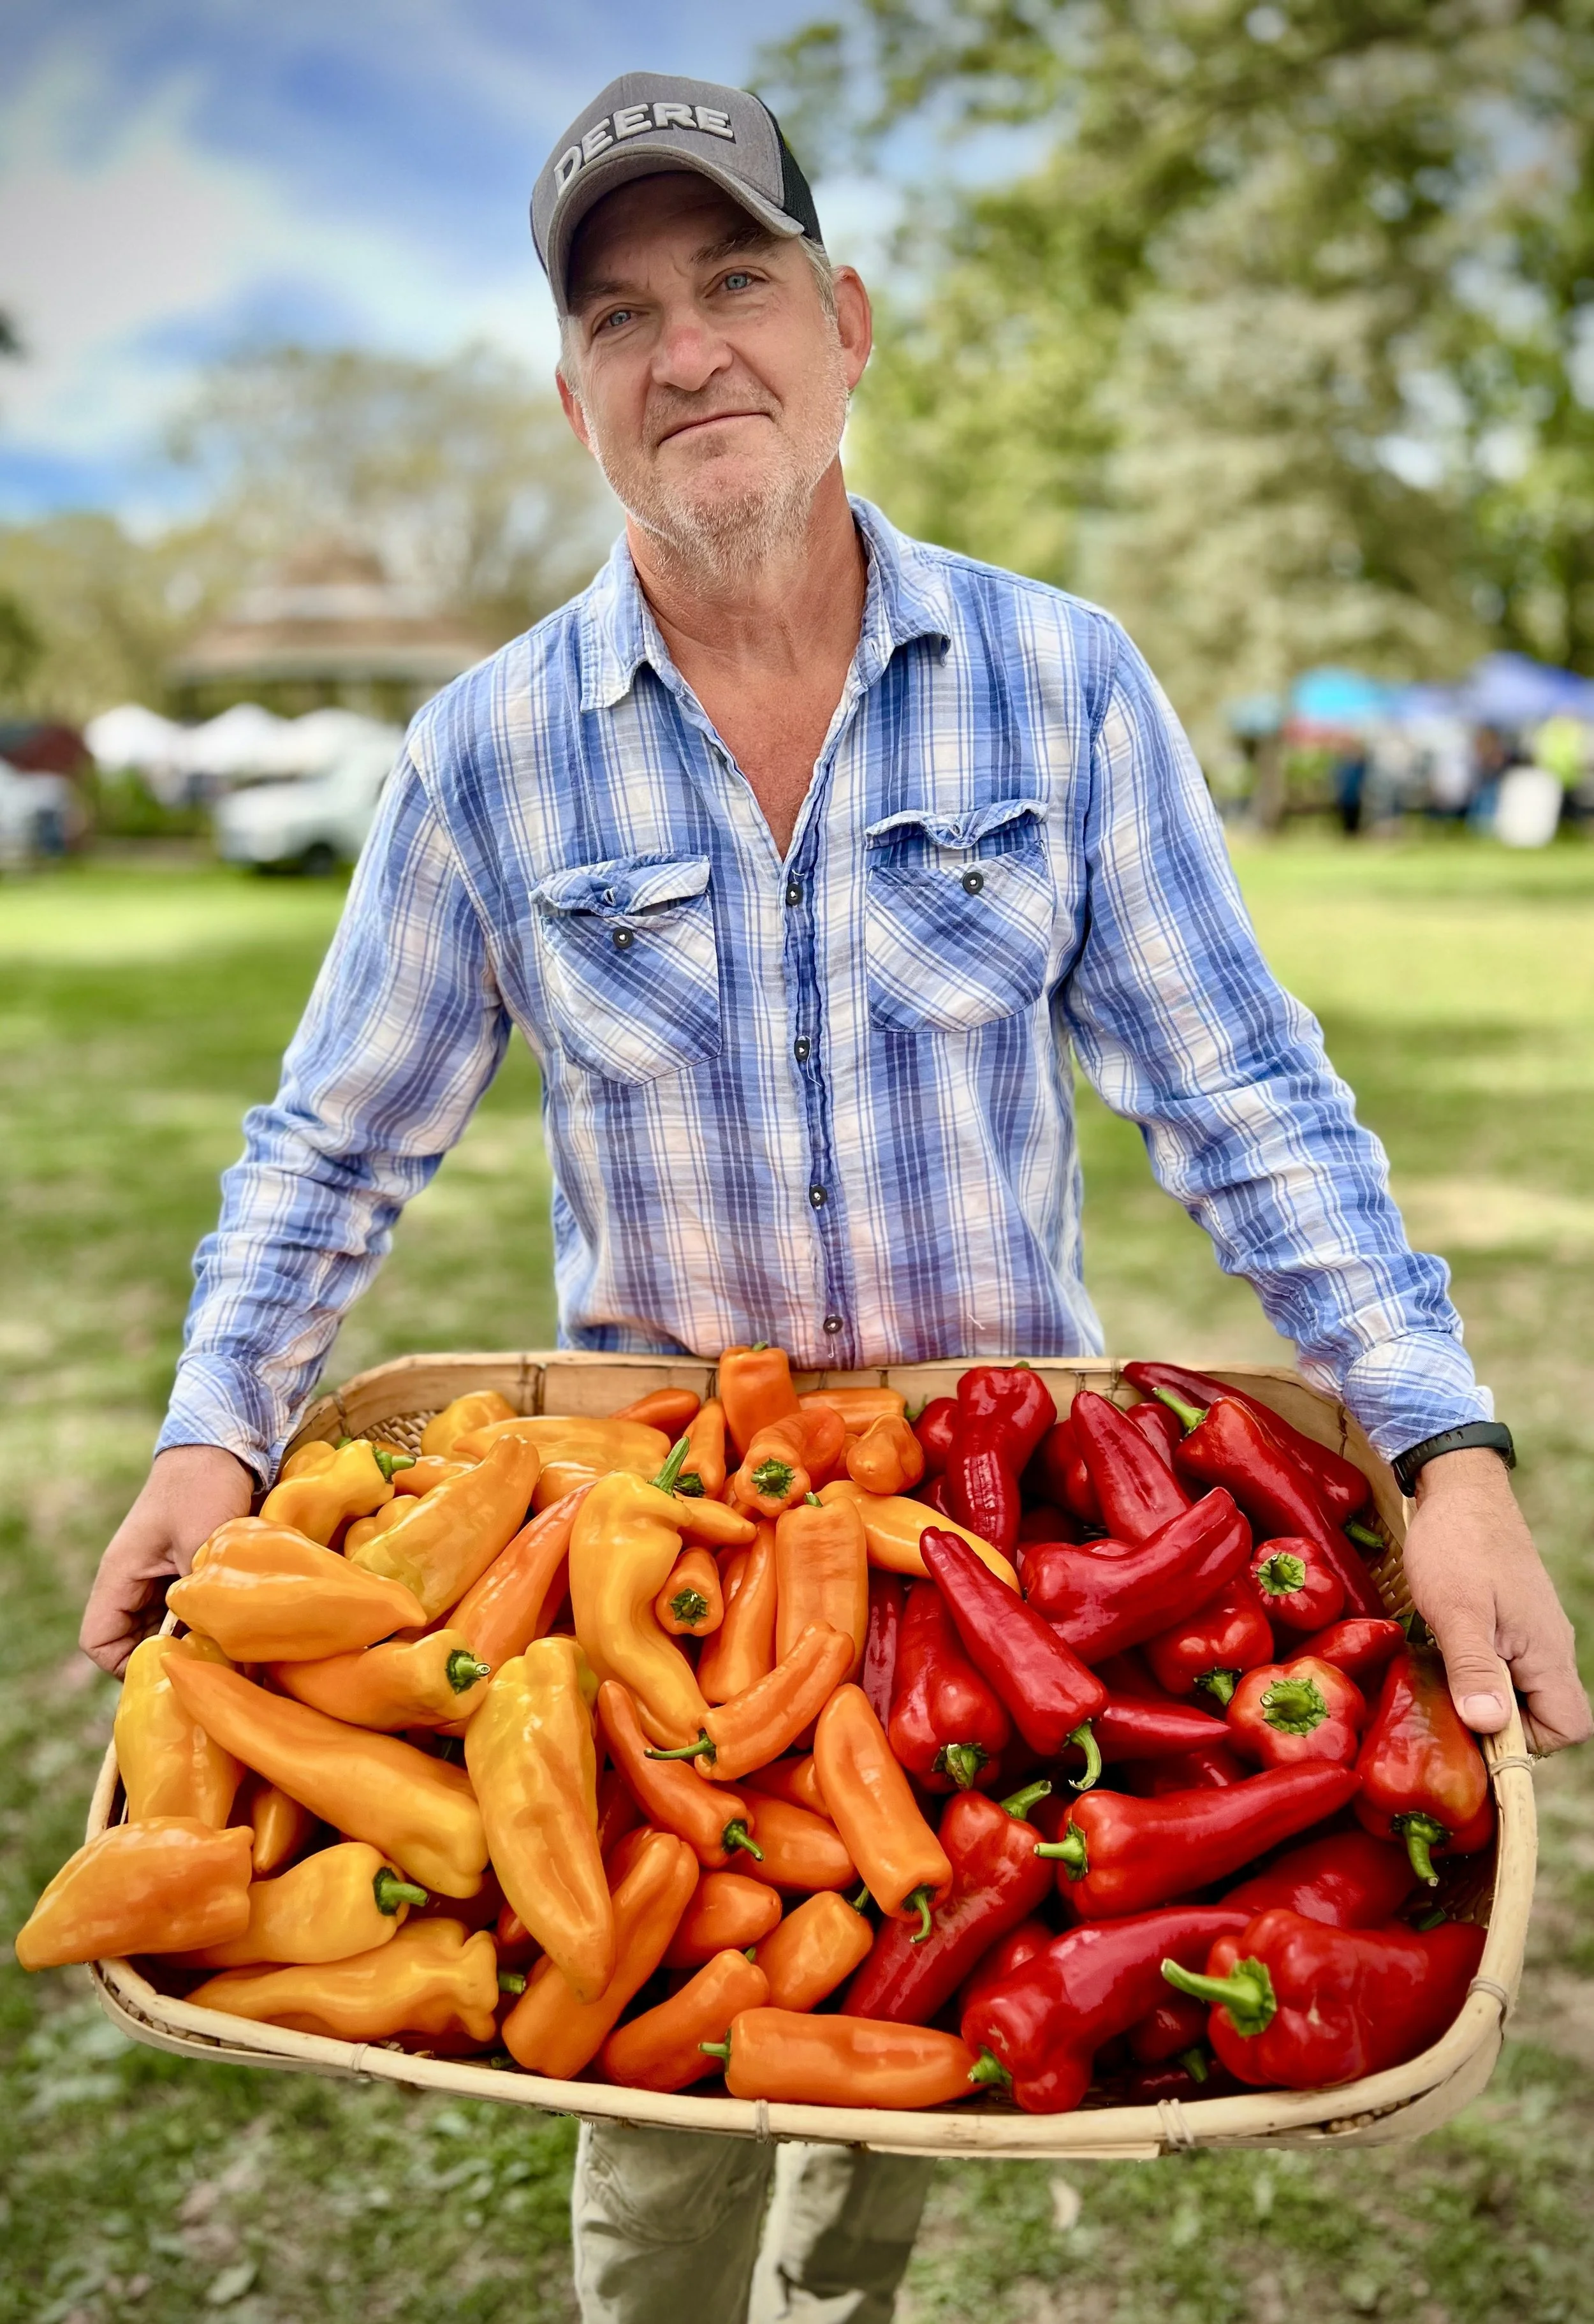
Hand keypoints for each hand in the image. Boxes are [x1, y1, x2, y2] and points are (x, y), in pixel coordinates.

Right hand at [79, 1445, 254, 1678]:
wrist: (225, 1443)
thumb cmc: (205, 1484)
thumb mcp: (203, 1538)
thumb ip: (200, 1592)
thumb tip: (212, 1644)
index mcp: (121, 1575)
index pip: (99, 1641)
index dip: (127, 1664)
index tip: (173, 1665)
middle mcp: (135, 1582)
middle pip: (133, 1641)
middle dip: (168, 1657)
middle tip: (210, 1665)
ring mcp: (161, 1576)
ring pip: (164, 1629)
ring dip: (192, 1640)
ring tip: (228, 1650)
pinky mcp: (188, 1570)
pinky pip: (187, 1611)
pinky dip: (206, 1622)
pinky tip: (237, 1625)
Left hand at [1400, 1448, 1591, 1755]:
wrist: (1459, 1487)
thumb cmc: (1457, 1545)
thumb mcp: (1457, 1610)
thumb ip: (1474, 1668)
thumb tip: (1489, 1725)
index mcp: (1548, 1651)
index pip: (1568, 1726)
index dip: (1525, 1740)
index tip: (1476, 1720)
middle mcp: (1549, 1647)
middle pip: (1543, 1714)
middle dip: (1497, 1719)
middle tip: (1447, 1699)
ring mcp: (1531, 1633)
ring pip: (1519, 1688)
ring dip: (1481, 1692)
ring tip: (1439, 1673)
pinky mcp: (1511, 1619)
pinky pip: (1505, 1663)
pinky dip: (1477, 1668)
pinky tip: (1441, 1651)